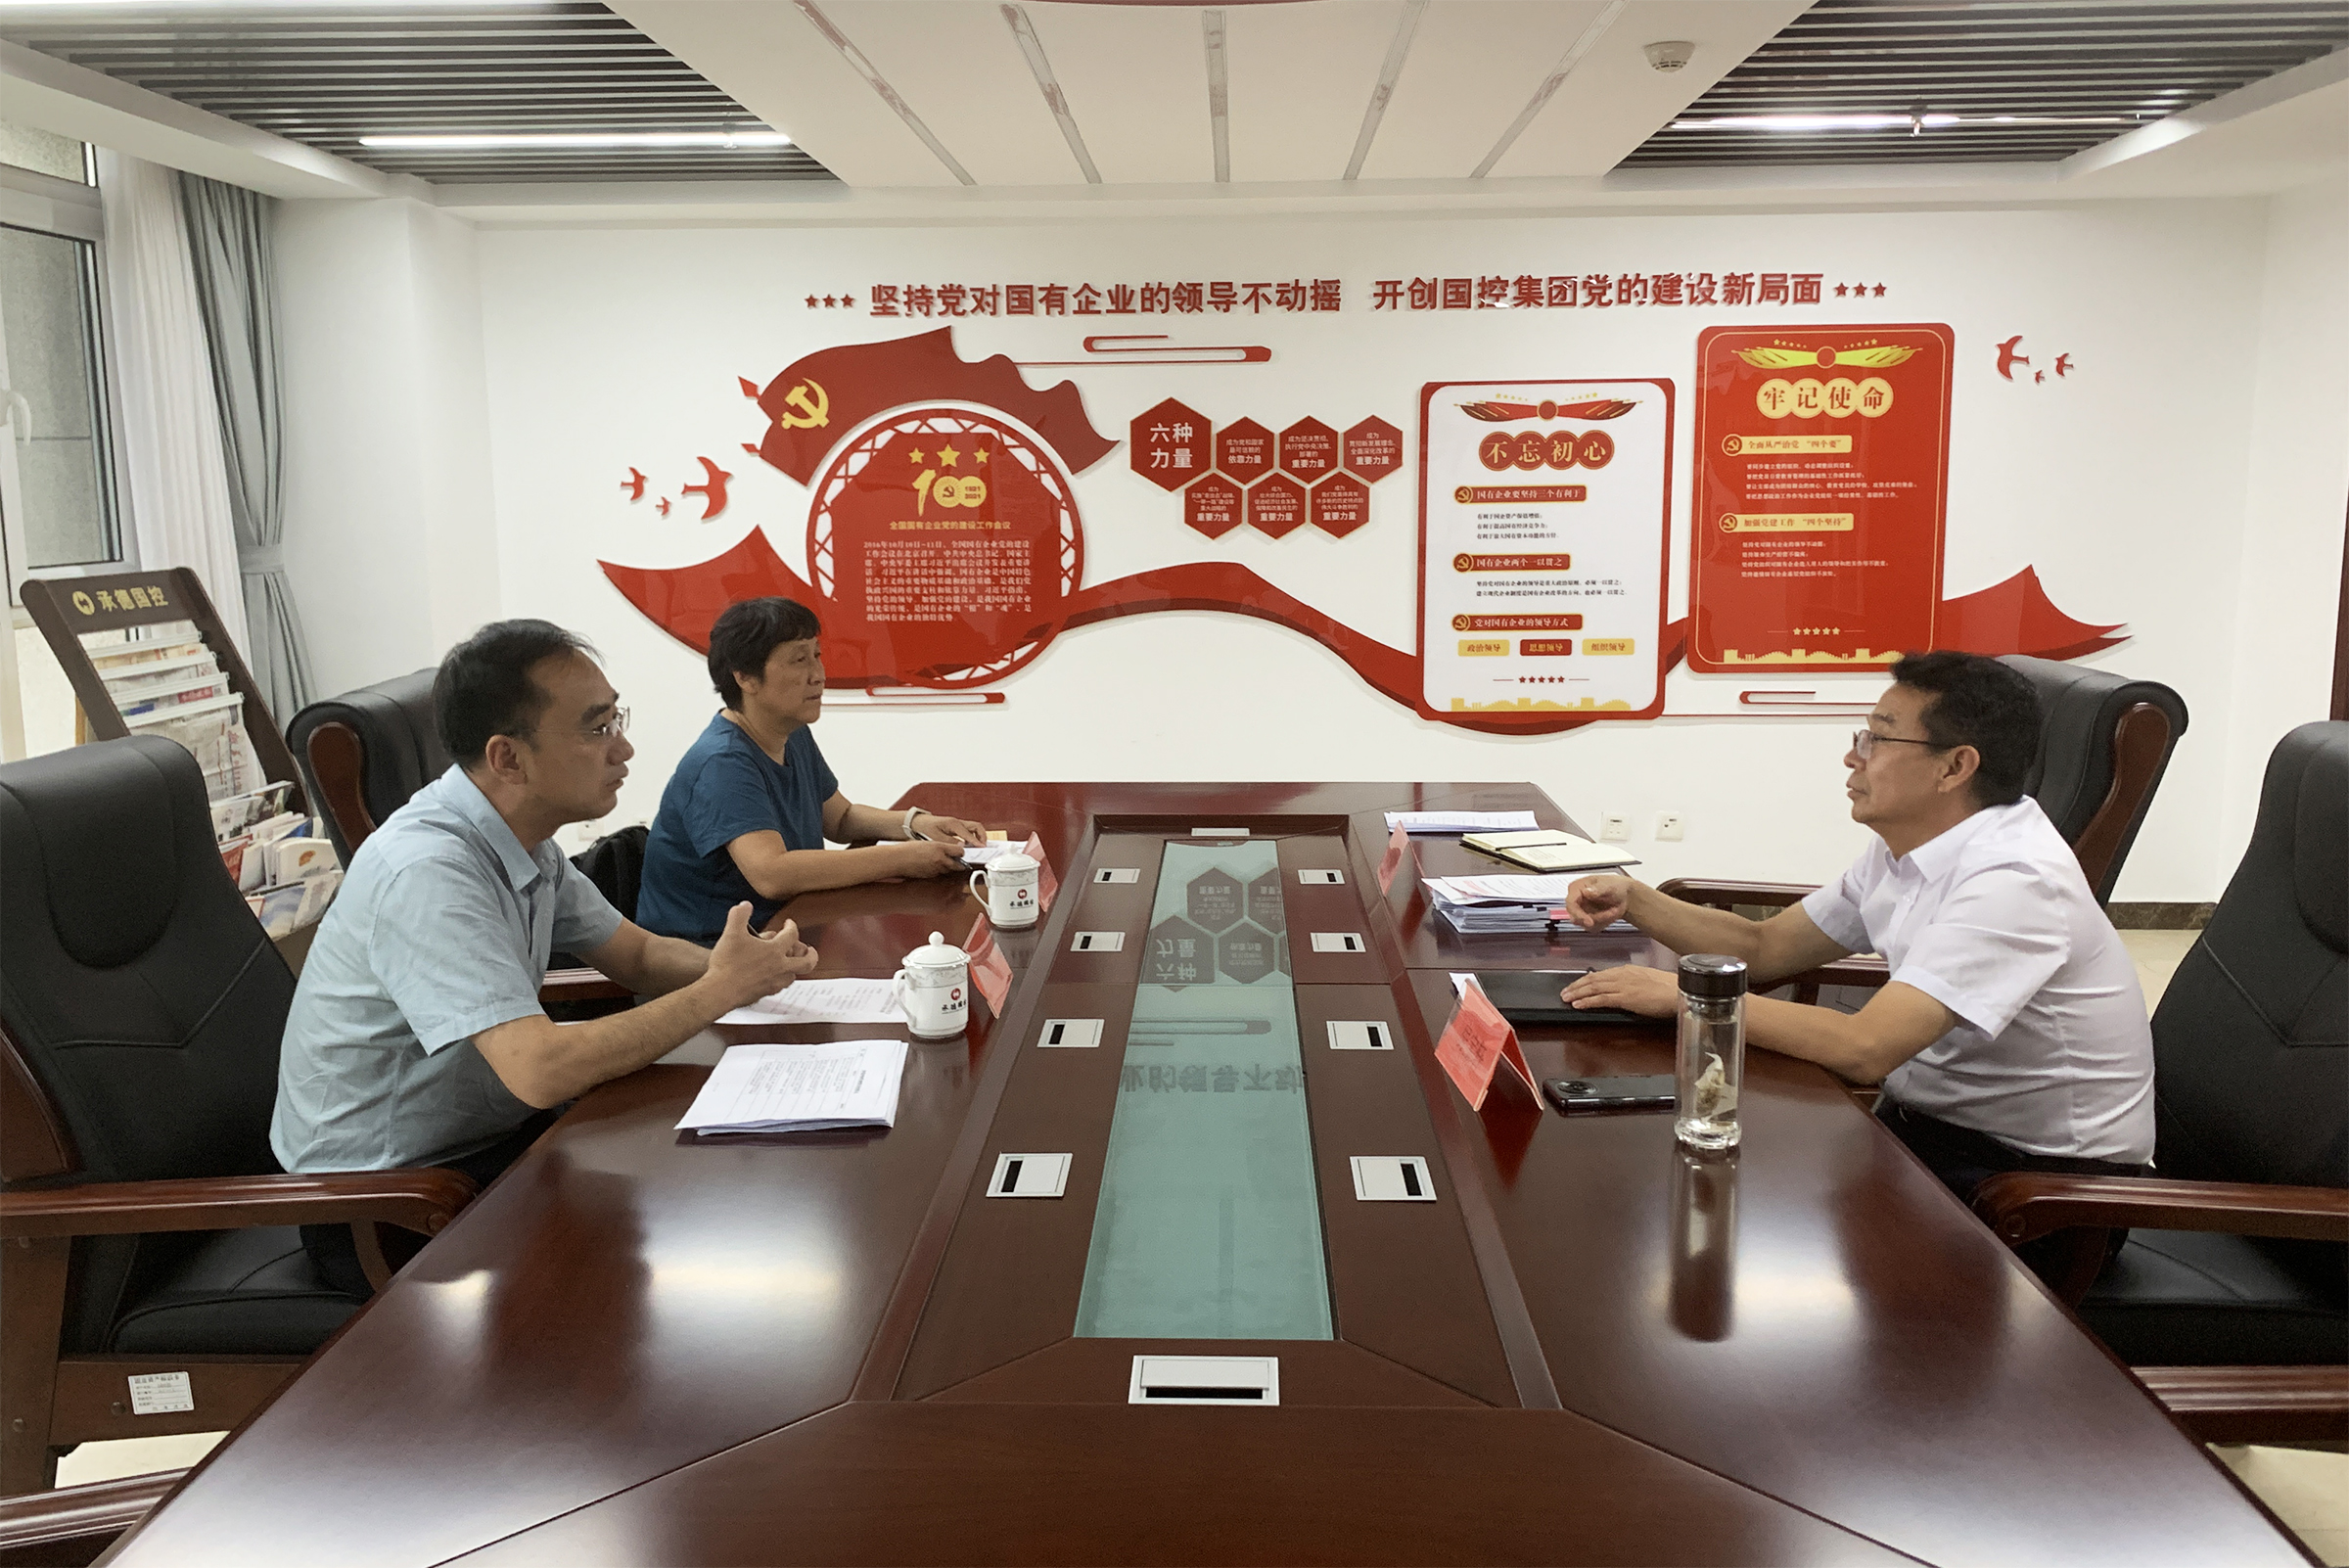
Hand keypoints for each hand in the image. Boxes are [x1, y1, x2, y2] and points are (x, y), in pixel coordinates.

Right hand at [707, 905, 820, 1007]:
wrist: (720, 991)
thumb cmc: (727, 964)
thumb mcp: (731, 933)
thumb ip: (740, 915)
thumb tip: (745, 905)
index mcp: (774, 950)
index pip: (792, 935)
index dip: (792, 926)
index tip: (789, 924)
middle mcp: (780, 967)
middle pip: (806, 962)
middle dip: (811, 954)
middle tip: (810, 950)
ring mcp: (775, 982)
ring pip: (794, 975)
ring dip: (796, 968)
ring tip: (793, 963)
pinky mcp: (766, 993)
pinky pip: (781, 986)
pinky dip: (781, 979)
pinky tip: (774, 978)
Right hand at [889, 839, 966, 877]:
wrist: (898, 859)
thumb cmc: (909, 849)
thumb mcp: (928, 842)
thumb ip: (941, 846)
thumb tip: (952, 849)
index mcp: (940, 848)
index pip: (959, 852)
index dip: (961, 853)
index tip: (960, 853)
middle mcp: (940, 859)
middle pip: (958, 865)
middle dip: (959, 864)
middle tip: (959, 862)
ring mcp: (936, 869)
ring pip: (949, 870)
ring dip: (949, 868)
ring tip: (943, 863)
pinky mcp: (931, 876)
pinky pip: (939, 874)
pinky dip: (939, 872)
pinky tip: (933, 867)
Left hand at [913, 812, 987, 847]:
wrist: (918, 822)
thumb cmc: (925, 828)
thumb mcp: (935, 837)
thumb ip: (949, 842)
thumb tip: (961, 847)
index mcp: (953, 824)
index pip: (969, 833)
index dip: (976, 842)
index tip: (982, 848)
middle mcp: (957, 822)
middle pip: (977, 826)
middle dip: (982, 836)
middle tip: (983, 847)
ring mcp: (958, 823)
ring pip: (974, 828)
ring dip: (979, 836)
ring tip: (978, 847)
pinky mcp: (956, 826)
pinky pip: (969, 830)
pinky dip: (973, 837)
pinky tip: (970, 845)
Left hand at [1561, 963, 1676, 1017]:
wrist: (1679, 991)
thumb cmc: (1669, 988)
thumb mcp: (1647, 981)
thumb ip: (1633, 983)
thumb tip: (1623, 989)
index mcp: (1628, 970)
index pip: (1601, 974)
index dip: (1586, 980)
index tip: (1577, 984)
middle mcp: (1622, 975)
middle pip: (1593, 979)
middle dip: (1577, 986)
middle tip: (1564, 992)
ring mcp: (1623, 985)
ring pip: (1594, 988)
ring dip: (1578, 993)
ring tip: (1566, 998)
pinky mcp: (1626, 997)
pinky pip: (1602, 999)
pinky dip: (1588, 1001)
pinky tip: (1578, 1004)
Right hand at [1562, 874, 1635, 931]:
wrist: (1623, 895)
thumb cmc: (1614, 886)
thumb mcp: (1609, 885)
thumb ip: (1598, 888)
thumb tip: (1586, 892)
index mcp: (1576, 888)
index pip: (1570, 903)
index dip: (1578, 914)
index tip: (1590, 922)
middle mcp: (1575, 901)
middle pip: (1576, 917)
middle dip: (1595, 918)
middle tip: (1611, 914)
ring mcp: (1579, 912)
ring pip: (1585, 925)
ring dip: (1602, 919)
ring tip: (1614, 910)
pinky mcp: (1586, 921)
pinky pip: (1593, 928)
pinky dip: (1604, 923)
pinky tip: (1610, 914)